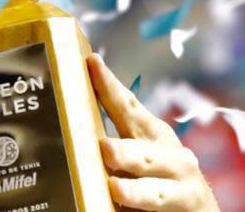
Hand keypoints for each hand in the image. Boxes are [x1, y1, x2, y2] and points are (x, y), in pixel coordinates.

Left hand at [87, 53, 219, 210]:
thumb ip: (108, 143)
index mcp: (149, 133)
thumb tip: (64, 125)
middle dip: (123, 151)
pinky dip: (145, 208)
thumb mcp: (133, 156)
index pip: (127, 105)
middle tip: (104, 148)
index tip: (91, 62)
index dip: (109, 85)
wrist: (194, 209)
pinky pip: (163, 206)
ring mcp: (183, 183)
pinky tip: (125, 203)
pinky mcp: (189, 205)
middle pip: (142, 151)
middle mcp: (170, 154)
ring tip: (115, 187)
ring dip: (135, 189)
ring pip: (155, 187)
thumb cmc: (153, 177)